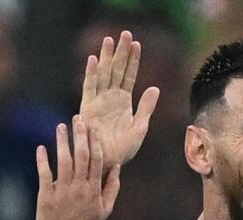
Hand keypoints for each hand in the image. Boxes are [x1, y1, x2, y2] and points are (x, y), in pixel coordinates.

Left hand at [36, 117, 120, 219]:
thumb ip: (112, 188)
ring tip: (61, 127)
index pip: (97, 160)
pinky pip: (45, 174)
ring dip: (63, 142)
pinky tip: (41, 147)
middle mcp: (80, 187)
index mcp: (94, 189)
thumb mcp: (105, 209)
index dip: (95, 142)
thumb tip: (117, 168)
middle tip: (78, 119)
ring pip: (64, 161)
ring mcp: (62, 191)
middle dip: (80, 136)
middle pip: (82, 156)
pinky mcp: (46, 196)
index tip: (93, 128)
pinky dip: (43, 160)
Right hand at [79, 31, 159, 168]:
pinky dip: (90, 74)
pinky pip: (89, 88)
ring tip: (109, 39)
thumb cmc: (124, 150)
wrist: (109, 163)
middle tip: (124, 33)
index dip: (133, 60)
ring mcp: (98, 101)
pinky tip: (92, 60)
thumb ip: (146, 107)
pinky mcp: (87, 109)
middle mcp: (110, 98)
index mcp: (124, 101)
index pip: (129, 75)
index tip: (137, 43)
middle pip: (116, 70)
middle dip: (120, 52)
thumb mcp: (140, 127)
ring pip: (103, 74)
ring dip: (106, 57)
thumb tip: (155, 87)